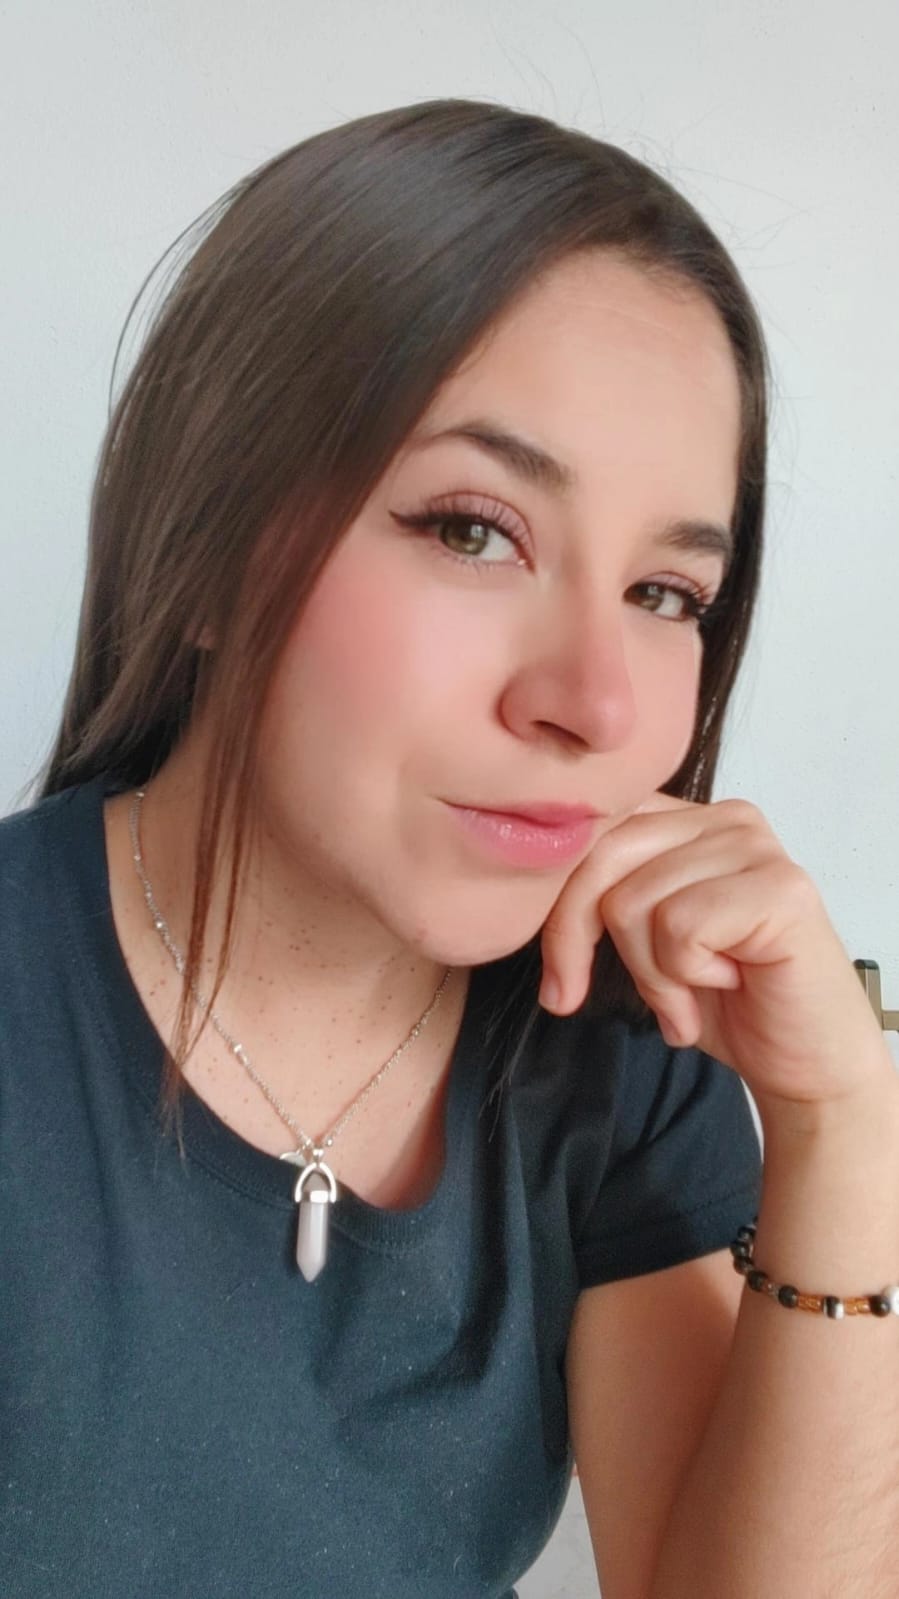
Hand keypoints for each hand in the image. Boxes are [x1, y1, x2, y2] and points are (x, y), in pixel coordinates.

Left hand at [538, 791, 895, 1124]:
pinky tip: (728, 984)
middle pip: (600, 857)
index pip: (591, 828)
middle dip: (575, 941)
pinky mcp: (781, 889)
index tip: (554, 979)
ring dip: (650, 974)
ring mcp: (757, 848)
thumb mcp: (640, 939)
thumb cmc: (724, 1001)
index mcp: (687, 818)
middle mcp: (725, 818)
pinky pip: (680, 929)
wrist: (804, 1063)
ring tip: (689, 996)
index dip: (557, 904)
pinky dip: (687, 976)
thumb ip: (601, 896)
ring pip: (634, 902)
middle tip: (582, 998)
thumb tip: (517, 892)